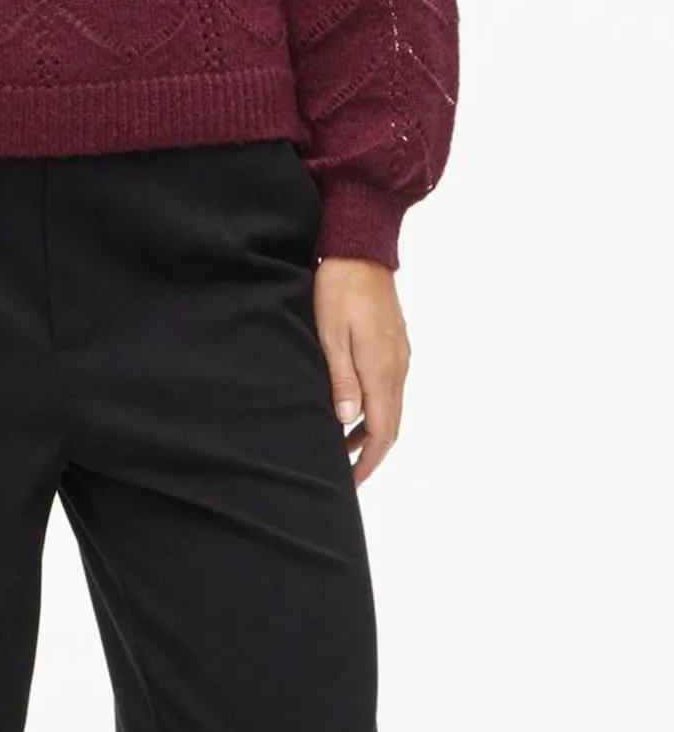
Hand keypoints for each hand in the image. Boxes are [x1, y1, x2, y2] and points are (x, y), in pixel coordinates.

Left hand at [312, 257, 410, 487]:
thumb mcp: (330, 333)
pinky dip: (377, 408)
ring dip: (372, 430)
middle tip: (348, 473)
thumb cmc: (340, 288)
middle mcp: (397, 367)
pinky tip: (356, 406)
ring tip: (343, 445)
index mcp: (381, 369)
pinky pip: (392, 388)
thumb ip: (341, 378)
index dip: (368, 462)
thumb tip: (346, 421)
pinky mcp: (397, 344)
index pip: (381, 432)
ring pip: (392, 407)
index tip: (352, 482)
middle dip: (372, 453)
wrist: (361, 249)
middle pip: (391, 425)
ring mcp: (400, 355)